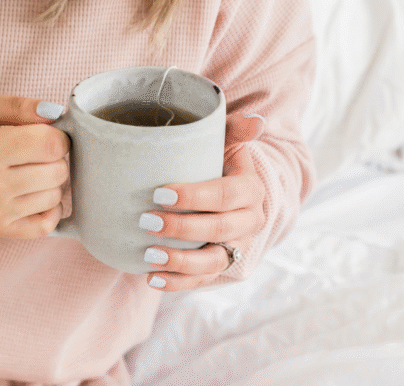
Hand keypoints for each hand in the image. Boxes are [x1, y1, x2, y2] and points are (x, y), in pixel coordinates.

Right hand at [0, 93, 70, 253]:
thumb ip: (18, 105)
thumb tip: (55, 114)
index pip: (52, 145)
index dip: (58, 136)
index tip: (46, 134)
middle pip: (57, 171)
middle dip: (54, 158)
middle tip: (35, 152)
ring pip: (55, 196)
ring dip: (50, 181)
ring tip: (29, 171)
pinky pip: (46, 224)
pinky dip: (50, 208)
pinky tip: (36, 194)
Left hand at [140, 113, 266, 290]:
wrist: (227, 191)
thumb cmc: (218, 160)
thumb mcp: (226, 142)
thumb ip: (234, 128)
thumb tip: (257, 121)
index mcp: (250, 189)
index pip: (225, 194)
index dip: (194, 196)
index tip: (159, 192)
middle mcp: (248, 221)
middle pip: (218, 229)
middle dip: (181, 227)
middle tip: (146, 221)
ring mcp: (236, 246)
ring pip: (212, 260)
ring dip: (180, 261)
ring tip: (149, 255)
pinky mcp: (221, 264)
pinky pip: (202, 279)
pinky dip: (178, 283)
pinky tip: (152, 278)